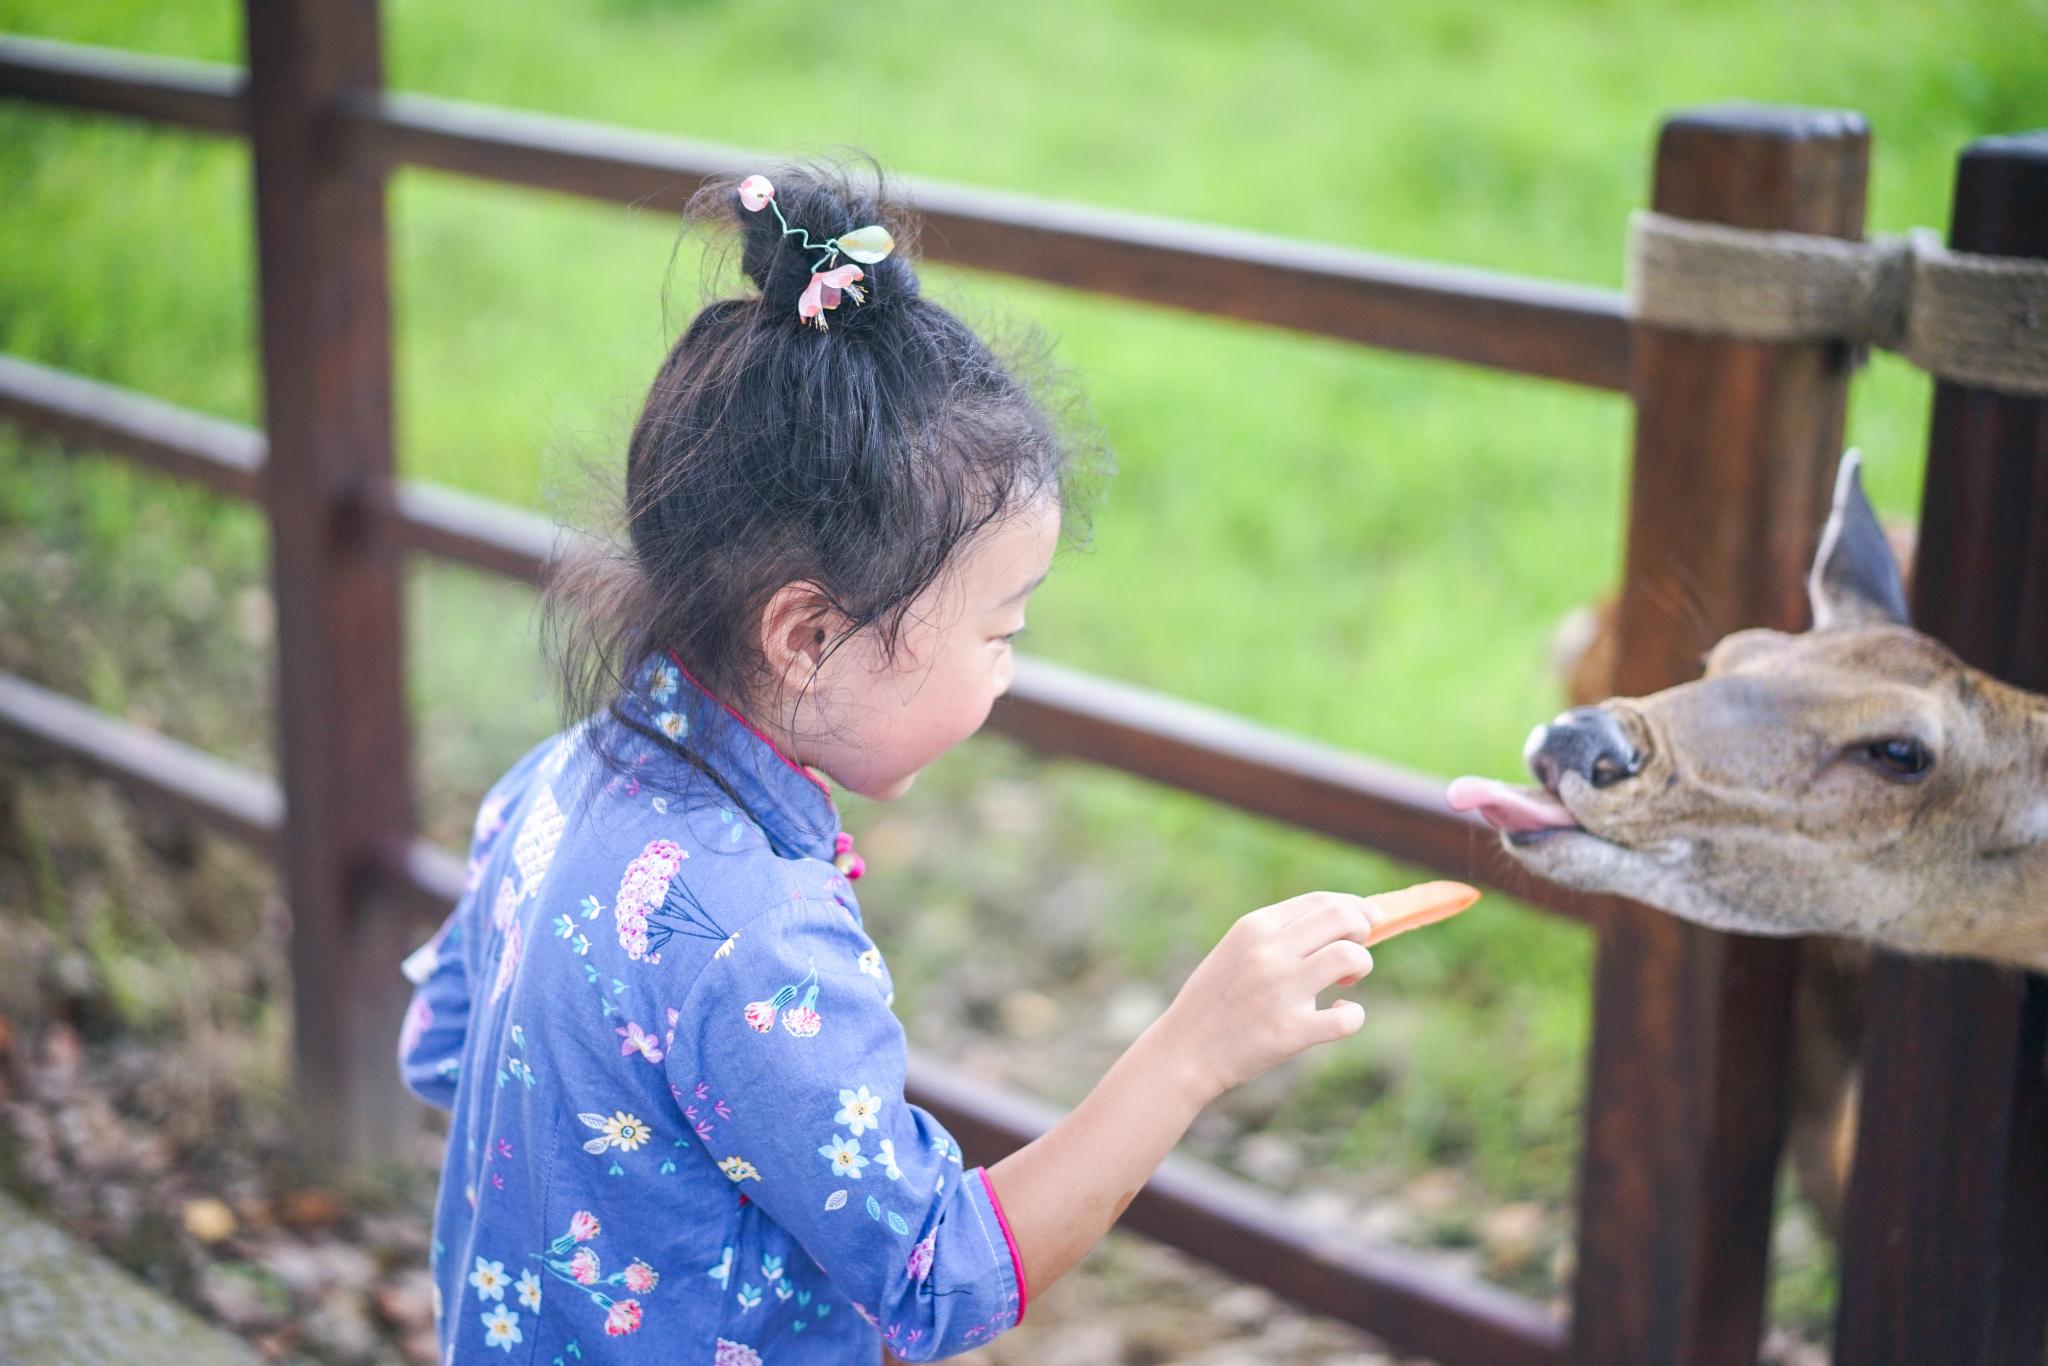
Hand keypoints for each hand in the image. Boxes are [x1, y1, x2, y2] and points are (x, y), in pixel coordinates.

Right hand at [1152, 882, 1479, 1103]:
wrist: (1186, 1050)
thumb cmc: (1217, 999)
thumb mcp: (1237, 950)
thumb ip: (1280, 933)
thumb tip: (1342, 919)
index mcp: (1254, 927)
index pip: (1320, 901)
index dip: (1354, 907)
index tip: (1369, 919)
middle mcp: (1268, 952)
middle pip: (1343, 919)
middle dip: (1363, 930)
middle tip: (1355, 952)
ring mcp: (1280, 991)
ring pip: (1351, 957)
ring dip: (1361, 965)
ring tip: (1345, 982)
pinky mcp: (1290, 1032)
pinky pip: (1347, 1018)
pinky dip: (1353, 1016)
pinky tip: (1339, 1015)